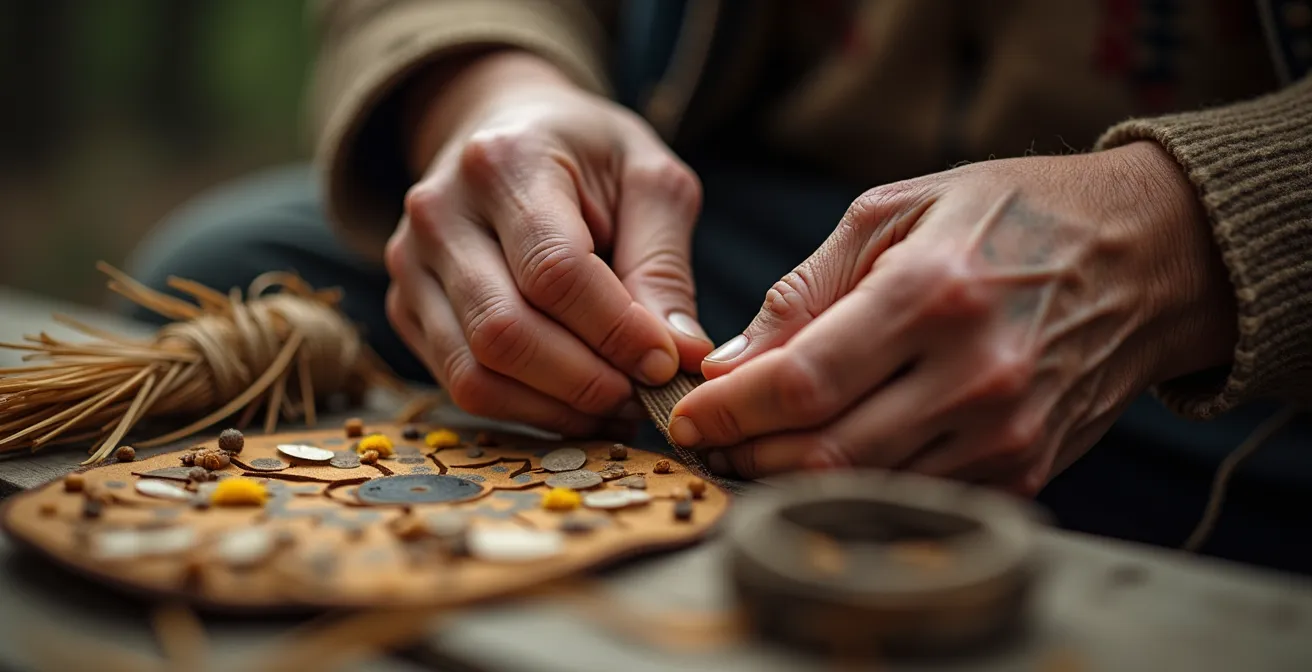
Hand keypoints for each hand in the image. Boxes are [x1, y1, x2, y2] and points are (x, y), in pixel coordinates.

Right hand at [384, 51, 712, 434]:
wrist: (505, 129)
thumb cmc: (588, 156)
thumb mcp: (649, 180)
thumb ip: (665, 265)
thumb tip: (681, 357)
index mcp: (505, 161)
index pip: (555, 271)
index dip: (616, 332)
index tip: (666, 364)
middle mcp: (439, 212)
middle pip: (505, 333)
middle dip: (587, 382)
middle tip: (645, 396)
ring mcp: (410, 264)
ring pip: (474, 373)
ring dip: (556, 409)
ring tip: (615, 406)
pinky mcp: (405, 307)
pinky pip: (459, 384)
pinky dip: (525, 410)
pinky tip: (574, 402)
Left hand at [668, 142, 1237, 494]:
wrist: (1145, 257)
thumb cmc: (1012, 216)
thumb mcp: (898, 211)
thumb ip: (806, 290)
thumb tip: (730, 362)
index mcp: (934, 294)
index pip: (805, 381)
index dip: (732, 410)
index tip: (689, 415)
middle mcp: (976, 373)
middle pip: (828, 451)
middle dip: (750, 454)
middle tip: (712, 440)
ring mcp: (1007, 432)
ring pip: (867, 486)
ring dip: (793, 479)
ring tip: (757, 451)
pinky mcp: (1027, 469)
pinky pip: (917, 495)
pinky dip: (858, 486)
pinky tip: (828, 458)